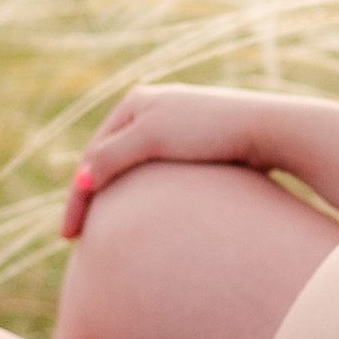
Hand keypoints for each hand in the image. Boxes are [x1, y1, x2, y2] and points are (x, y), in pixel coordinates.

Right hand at [59, 86, 279, 241]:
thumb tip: (82, 179)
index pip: (92, 155)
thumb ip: (111, 157)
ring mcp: (175, 126)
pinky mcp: (198, 144)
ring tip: (105, 232)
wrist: (269, 129)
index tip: (69, 236)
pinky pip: (158, 174)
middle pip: (109, 160)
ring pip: (133, 169)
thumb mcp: (152, 139)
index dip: (77, 197)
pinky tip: (145, 217)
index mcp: (135, 101)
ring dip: (116, 197)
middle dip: (91, 197)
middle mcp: (153, 108)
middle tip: (77, 237)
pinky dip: (143, 195)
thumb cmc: (210, 131)